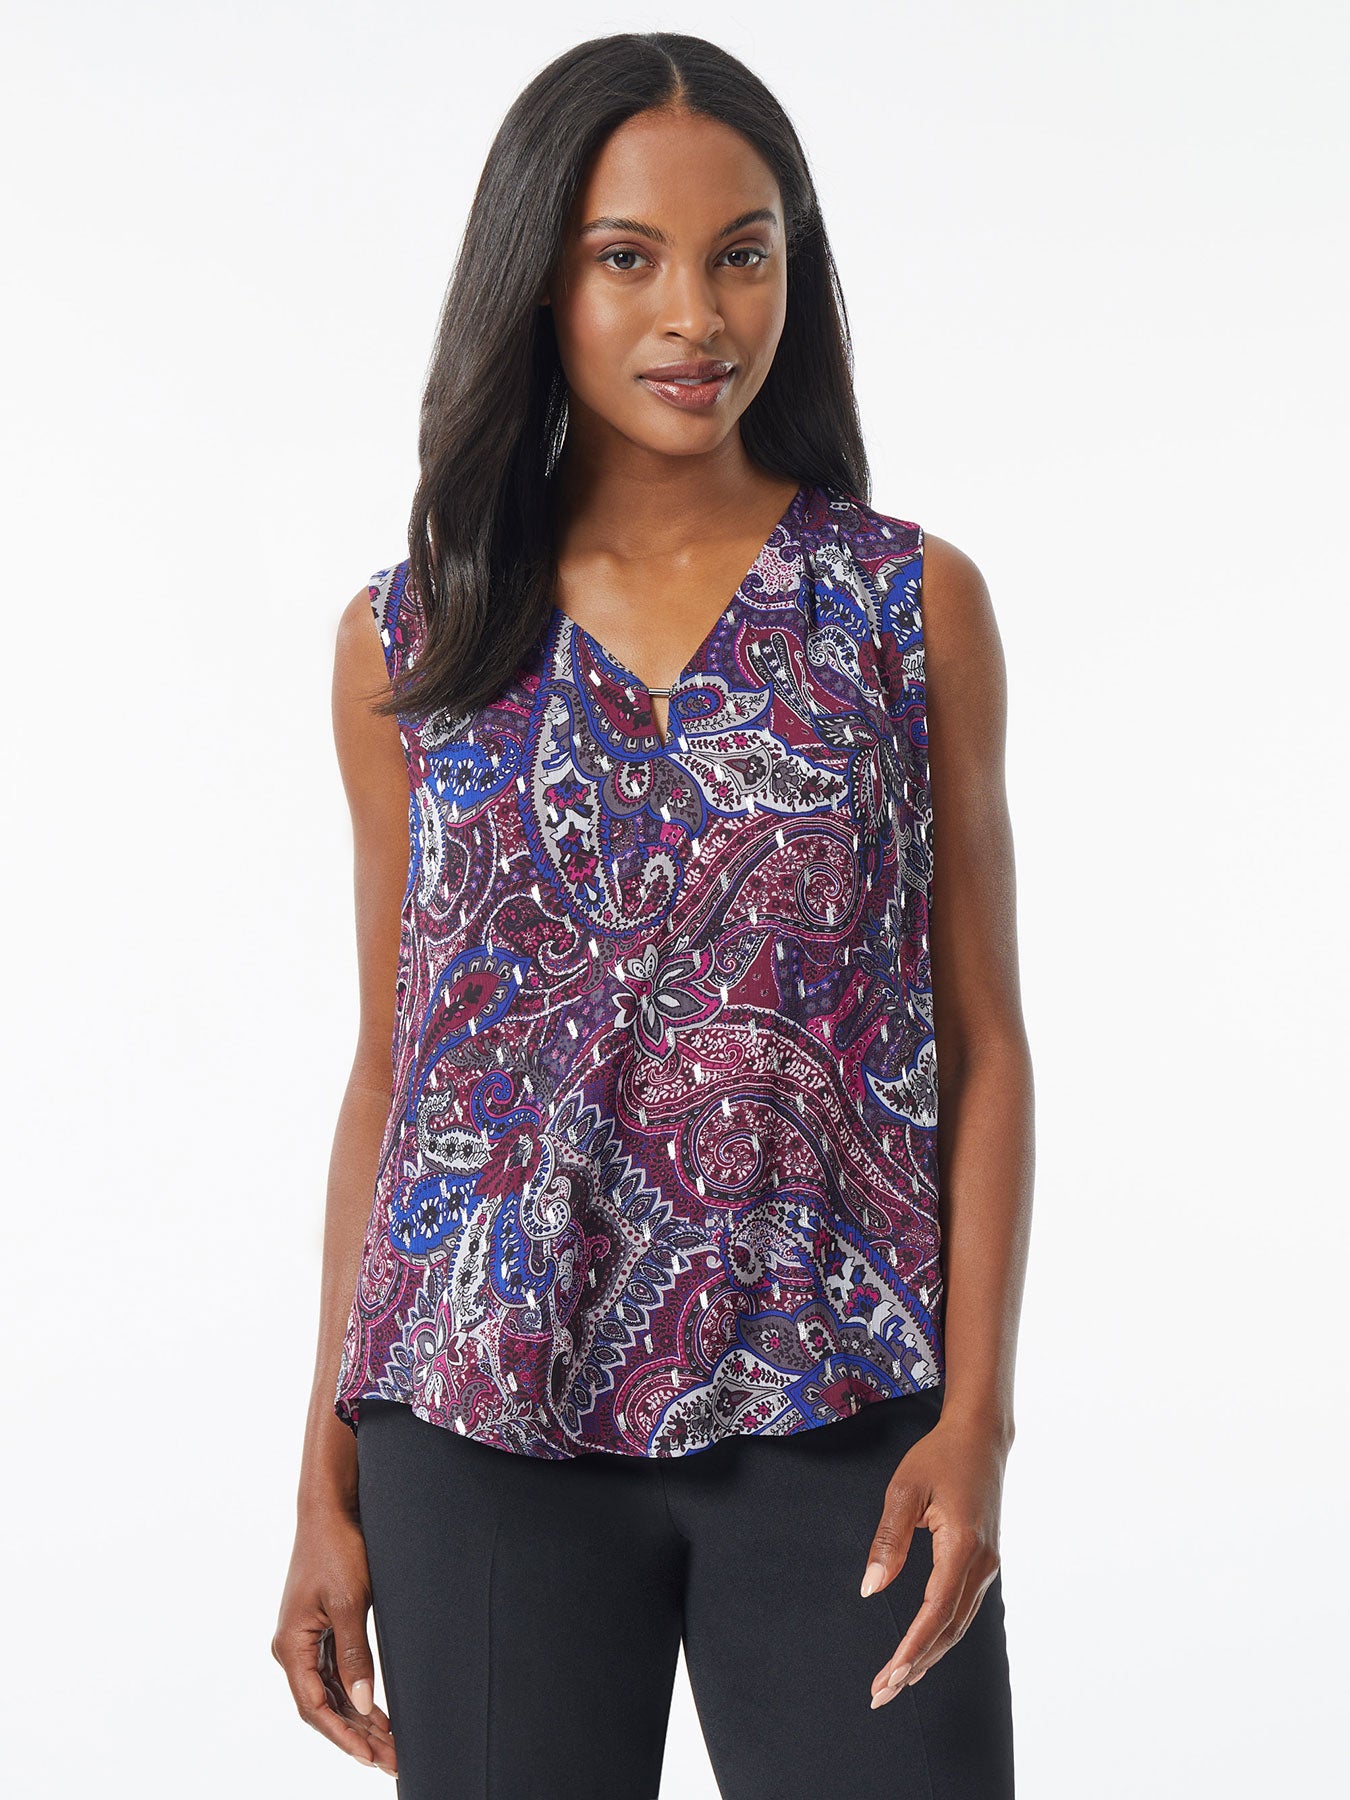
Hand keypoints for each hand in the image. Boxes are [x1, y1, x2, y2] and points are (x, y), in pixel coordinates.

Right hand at [272, 1504, 396, 1773]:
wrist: (331, 1509)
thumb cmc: (336, 1549)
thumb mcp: (349, 1603)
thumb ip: (354, 1656)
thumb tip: (360, 1704)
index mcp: (291, 1646)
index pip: (314, 1707)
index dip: (343, 1736)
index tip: (370, 1757)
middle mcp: (293, 1648)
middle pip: (323, 1705)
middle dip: (356, 1735)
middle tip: (390, 1760)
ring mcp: (306, 1639)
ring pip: (331, 1692)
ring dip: (358, 1718)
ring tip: (390, 1744)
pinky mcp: (322, 1628)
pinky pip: (336, 1672)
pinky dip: (356, 1694)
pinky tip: (378, 1712)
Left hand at [859, 1412, 1005, 1707]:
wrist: (981, 1437)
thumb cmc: (938, 1457)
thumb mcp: (904, 1490)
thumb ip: (888, 1541)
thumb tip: (871, 1591)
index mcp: (962, 1546)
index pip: (935, 1611)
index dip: (912, 1648)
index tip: (890, 1676)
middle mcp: (981, 1563)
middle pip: (948, 1629)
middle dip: (915, 1665)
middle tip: (881, 1694)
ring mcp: (987, 1564)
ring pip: (958, 1624)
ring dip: (928, 1656)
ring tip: (896, 1683)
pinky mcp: (984, 1561)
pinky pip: (963, 1609)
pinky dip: (941, 1635)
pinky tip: (923, 1650)